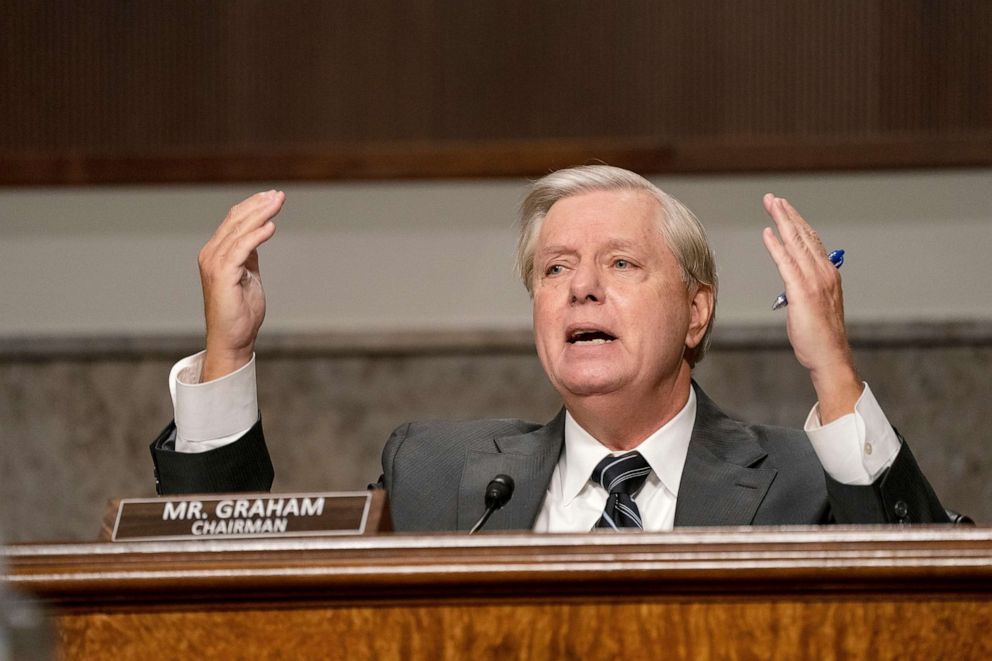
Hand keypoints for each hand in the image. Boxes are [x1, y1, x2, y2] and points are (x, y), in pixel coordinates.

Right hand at [198, 190, 283, 381]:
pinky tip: (271, 226)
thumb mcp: (248, 274)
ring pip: (239, 230)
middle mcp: (211, 254)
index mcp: (216, 253)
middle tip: (279, 195)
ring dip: (260, 214)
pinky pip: (241, 248)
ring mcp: (214, 264)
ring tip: (277, 203)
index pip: (233, 221)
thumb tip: (260, 233)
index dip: (253, 206)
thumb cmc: (240, 311)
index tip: (272, 196)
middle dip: (259, 205)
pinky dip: (256, 235)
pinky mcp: (223, 275)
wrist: (233, 338)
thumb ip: (249, 254)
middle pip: (236, 221)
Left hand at [761, 194, 861, 422]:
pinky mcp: (802, 292)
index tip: (784, 208)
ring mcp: (814, 281)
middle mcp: (824, 272)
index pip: (811, 241)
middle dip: (787, 215)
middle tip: (772, 198)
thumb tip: (794, 282)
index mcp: (828, 274)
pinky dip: (777, 247)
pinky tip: (768, 233)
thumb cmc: (820, 335)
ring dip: (782, 222)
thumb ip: (805, 288)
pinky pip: (787, 264)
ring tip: (770, 205)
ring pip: (796, 244)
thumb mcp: (814, 304)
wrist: (829, 356)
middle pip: (803, 236)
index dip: (797, 222)